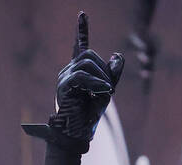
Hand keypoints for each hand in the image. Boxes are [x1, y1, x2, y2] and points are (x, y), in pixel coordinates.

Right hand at [22, 12, 123, 153]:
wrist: (77, 132)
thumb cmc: (90, 114)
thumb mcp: (107, 91)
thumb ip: (112, 74)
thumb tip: (117, 55)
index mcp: (78, 70)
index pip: (80, 46)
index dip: (82, 30)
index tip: (83, 14)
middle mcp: (69, 70)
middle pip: (89, 55)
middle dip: (104, 70)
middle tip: (109, 90)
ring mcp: (64, 77)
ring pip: (87, 63)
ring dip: (102, 77)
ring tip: (106, 93)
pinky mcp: (64, 86)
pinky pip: (82, 75)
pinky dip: (96, 82)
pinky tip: (103, 91)